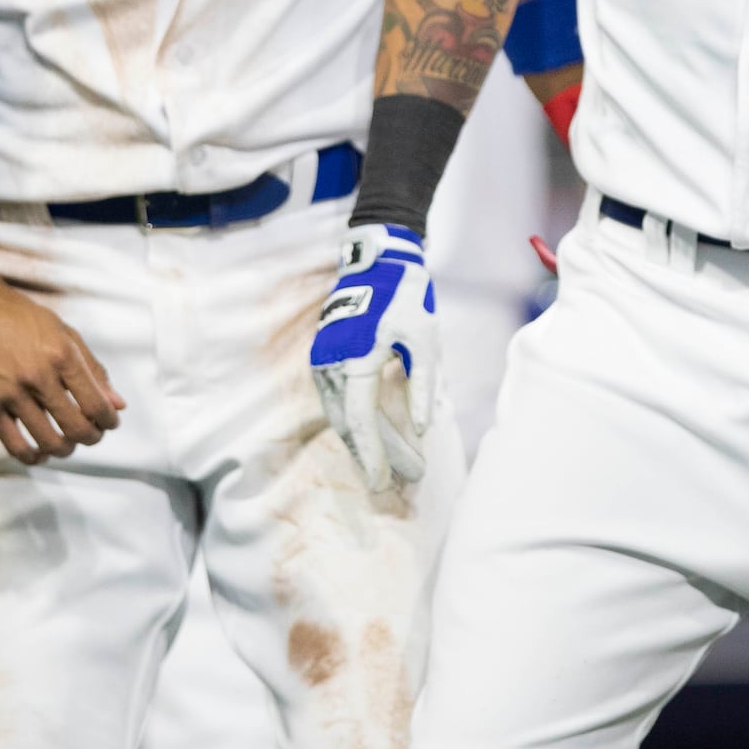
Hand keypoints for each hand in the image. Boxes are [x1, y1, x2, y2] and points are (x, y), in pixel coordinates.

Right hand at [0, 236, 124, 463]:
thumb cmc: (21, 317)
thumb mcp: (64, 333)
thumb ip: (93, 370)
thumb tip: (118, 405)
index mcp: (62, 355)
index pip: (96, 404)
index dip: (108, 421)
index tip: (109, 423)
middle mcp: (38, 376)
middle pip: (76, 428)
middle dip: (91, 438)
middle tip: (92, 436)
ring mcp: (10, 392)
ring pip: (48, 441)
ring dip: (65, 450)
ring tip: (67, 444)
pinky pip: (14, 444)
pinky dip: (32, 457)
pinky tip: (39, 454)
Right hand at [312, 224, 440, 490]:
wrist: (380, 264)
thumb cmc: (407, 300)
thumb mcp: (425, 340)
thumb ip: (423, 386)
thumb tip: (421, 428)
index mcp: (354, 358)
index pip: (361, 420)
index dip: (375, 455)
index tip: (389, 483)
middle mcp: (330, 363)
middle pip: (349, 424)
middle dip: (375, 456)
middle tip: (401, 484)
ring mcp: (323, 361)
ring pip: (340, 416)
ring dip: (365, 443)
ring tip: (392, 469)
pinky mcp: (325, 360)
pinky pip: (339, 402)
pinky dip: (356, 423)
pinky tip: (376, 439)